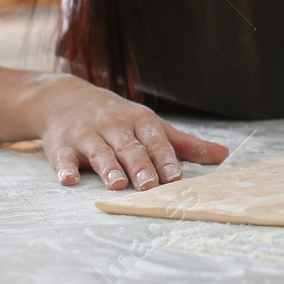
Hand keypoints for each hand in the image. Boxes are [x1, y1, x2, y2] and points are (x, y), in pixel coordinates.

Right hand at [28, 74, 229, 190]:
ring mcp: (86, 135)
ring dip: (108, 168)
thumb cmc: (116, 118)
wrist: (64, 99)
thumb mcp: (150, 125)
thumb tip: (223, 155)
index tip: (175, 176)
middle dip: (140, 166)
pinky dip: (65, 168)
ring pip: (99, 152)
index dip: (166, 158)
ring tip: (117, 183)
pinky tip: (68, 180)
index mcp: (139, 121)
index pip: (155, 140)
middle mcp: (114, 126)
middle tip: (150, 185)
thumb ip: (184, 144)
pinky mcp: (61, 145)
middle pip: (129, 147)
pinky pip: (63, 158)